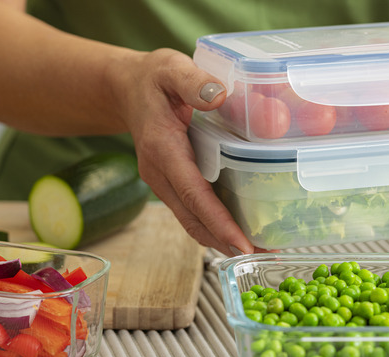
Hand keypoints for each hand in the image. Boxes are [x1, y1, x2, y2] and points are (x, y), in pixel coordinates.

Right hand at [118, 48, 260, 255]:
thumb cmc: (152, 79)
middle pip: (193, 219)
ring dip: (221, 239)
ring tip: (257, 249)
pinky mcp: (170, 184)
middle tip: (261, 255)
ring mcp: (163, 183)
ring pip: (192, 221)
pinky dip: (214, 226)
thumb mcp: (171, 69)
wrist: (126, 89)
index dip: (218, 221)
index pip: (193, 193)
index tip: (241, 243)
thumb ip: (193, 81)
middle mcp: (160, 174)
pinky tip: (238, 230)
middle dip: (225, 241)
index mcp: (163, 149)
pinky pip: (192, 212)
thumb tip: (219, 95)